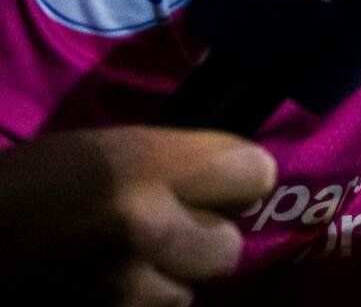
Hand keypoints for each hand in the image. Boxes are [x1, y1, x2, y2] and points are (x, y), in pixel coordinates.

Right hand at [0, 126, 274, 306]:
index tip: (218, 184)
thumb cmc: (16, 190)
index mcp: (138, 167)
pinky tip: (98, 292)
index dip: (237, 180)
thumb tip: (241, 177)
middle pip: (226, 247)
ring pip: (186, 295)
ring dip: (161, 284)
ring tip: (111, 269)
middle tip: (159, 233)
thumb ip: (168, 161)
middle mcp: (141, 229)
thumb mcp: (93, 150)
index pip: (254, 173)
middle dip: (200, 241)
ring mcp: (122, 291)